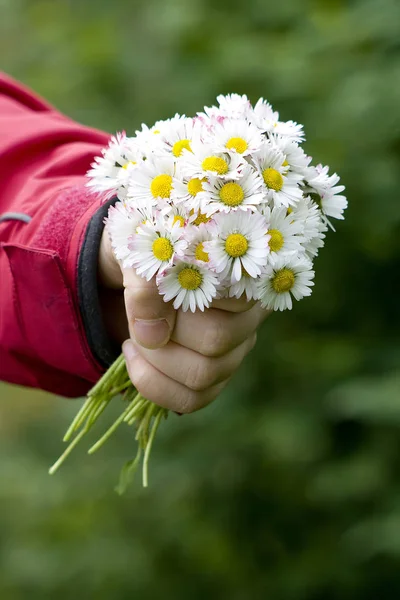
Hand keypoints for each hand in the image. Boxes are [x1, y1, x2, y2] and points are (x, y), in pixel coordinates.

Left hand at [98, 228, 269, 412]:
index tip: (156, 280)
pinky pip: (192, 399)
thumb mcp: (140, 250)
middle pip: (217, 340)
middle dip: (165, 333)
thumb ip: (148, 282)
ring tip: (132, 337)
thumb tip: (154, 336)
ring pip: (205, 375)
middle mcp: (248, 314)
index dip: (186, 296)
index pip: (232, 295)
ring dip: (154, 361)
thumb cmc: (148, 248)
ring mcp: (235, 349)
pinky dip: (153, 385)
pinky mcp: (215, 375)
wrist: (137, 264)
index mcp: (242, 274)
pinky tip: (134, 357)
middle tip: (138, 317)